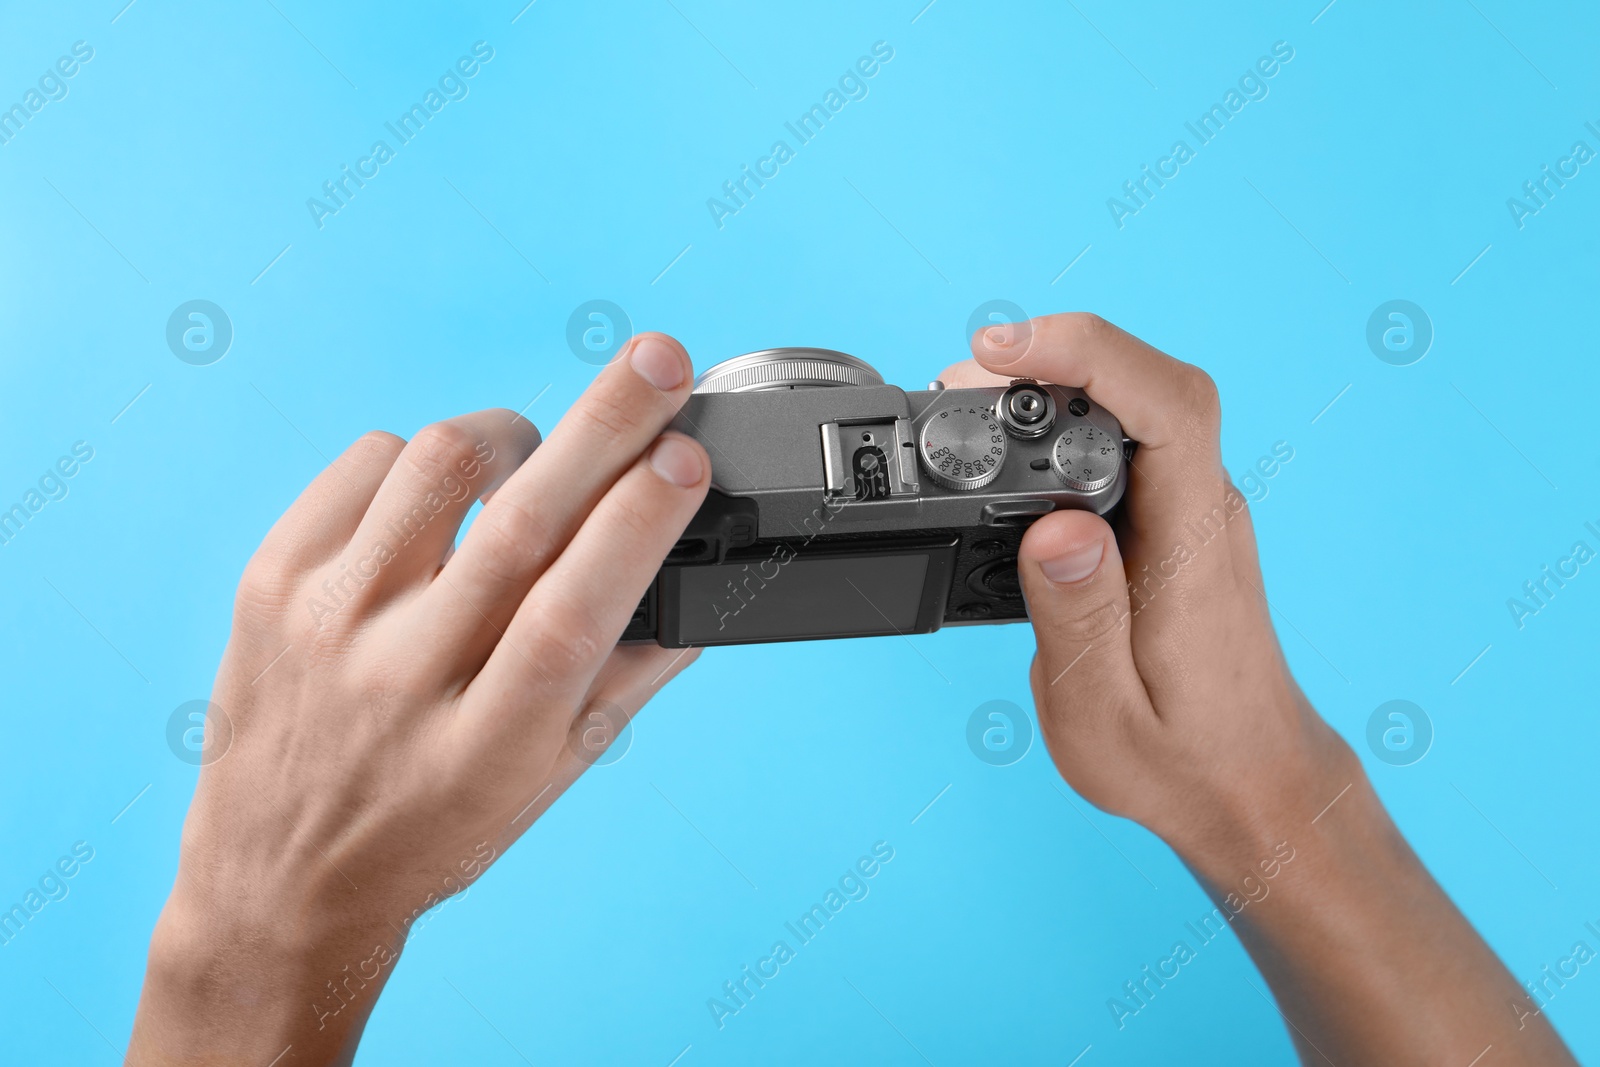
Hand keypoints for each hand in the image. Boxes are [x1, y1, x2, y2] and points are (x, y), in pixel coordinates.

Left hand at [130, 333, 710, 1063]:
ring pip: (436, 466)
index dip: (636, 528)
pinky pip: (364, 463)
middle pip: (517, 523)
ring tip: (534, 459)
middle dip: (607, 425)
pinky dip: (424, 458)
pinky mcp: (271, 581)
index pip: (571, 614)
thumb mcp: (545, 779)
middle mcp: (400, 676)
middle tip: (660, 361)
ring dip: (512, 437)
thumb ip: (629, 681)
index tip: (686, 460)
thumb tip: (699, 591)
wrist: (281, 876)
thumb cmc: (431, 827)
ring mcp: (326, 621)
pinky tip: (445, 497)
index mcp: (488, 742)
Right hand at [939, 313, 1574, 1064]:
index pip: (1166, 406)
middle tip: (957, 384)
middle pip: (1144, 384)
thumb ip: (1078, 621)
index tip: (1000, 352)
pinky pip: (1126, 441)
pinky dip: (1065, 422)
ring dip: (1054, 385)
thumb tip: (1053, 527)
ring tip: (969, 411)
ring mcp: (1194, 511)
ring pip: (1134, 406)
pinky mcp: (1176, 521)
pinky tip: (1013, 448)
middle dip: (1049, 357)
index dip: (1085, 354)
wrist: (1251, 785)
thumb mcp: (1104, 717)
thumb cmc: (1182, 760)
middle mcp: (1203, 511)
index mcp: (1192, 550)